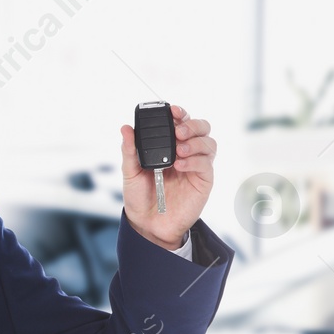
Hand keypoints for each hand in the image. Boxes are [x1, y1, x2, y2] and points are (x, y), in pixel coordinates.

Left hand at [120, 104, 214, 246]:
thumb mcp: (130, 172)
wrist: (147, 223)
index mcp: (168, 146)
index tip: (172, 110)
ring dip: (194, 142)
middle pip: (201, 127)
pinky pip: (206, 163)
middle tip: (178, 132)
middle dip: (192, 125)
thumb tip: (125, 128)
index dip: (180, 113)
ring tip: (178, 151)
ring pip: (208, 142)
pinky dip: (194, 160)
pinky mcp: (203, 179)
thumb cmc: (139, 197)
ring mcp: (196, 165)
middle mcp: (185, 152)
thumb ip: (129, 150)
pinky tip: (180, 165)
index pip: (180, 122)